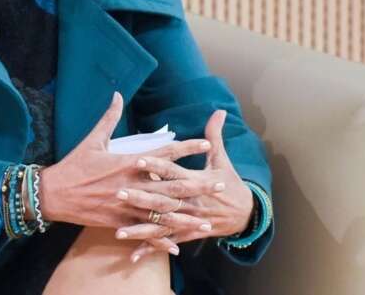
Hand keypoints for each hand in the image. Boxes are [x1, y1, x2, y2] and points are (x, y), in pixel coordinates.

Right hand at [39, 92, 212, 255]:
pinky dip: (160, 241)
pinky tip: (176, 247)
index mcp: (128, 162)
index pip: (165, 154)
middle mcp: (132, 184)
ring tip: (206, 222)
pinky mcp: (118, 222)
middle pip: (172, 186)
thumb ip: (109, 118)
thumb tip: (117, 95)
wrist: (54, 194)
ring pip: (162, 214)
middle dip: (198, 186)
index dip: (187, 149)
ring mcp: (126, 205)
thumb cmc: (73, 165)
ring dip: (186, 218)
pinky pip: (144, 232)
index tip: (205, 145)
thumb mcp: (92, 139)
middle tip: (220, 185)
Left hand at [113, 109, 254, 262]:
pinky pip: (166, 241)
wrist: (246, 214)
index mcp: (196, 180)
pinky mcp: (186, 233)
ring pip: (161, 224)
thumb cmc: (229, 182)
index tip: (138, 159)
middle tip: (118, 192)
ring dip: (140, 228)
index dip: (157, 164)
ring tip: (119, 230)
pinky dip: (150, 248)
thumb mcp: (222, 159)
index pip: (173, 171)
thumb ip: (215, 135)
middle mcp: (190, 201)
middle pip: (162, 199)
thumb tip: (220, 111)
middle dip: (141, 197)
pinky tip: (133, 255)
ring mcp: (188, 219)